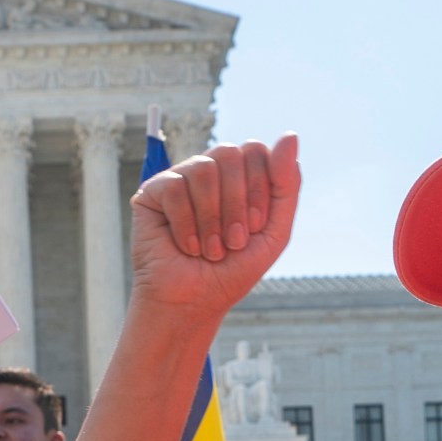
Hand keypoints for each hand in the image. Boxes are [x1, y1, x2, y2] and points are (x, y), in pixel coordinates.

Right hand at [130, 134, 299, 318]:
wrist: (192, 304)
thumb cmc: (231, 272)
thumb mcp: (274, 232)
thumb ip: (287, 185)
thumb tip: (290, 135)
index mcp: (238, 178)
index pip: (255, 151)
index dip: (259, 188)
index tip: (254, 228)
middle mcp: (209, 173)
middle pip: (229, 152)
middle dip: (236, 202)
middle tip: (233, 242)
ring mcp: (180, 180)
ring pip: (202, 168)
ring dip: (211, 217)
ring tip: (210, 250)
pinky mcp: (152, 193)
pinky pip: (174, 187)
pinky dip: (185, 223)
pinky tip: (186, 246)